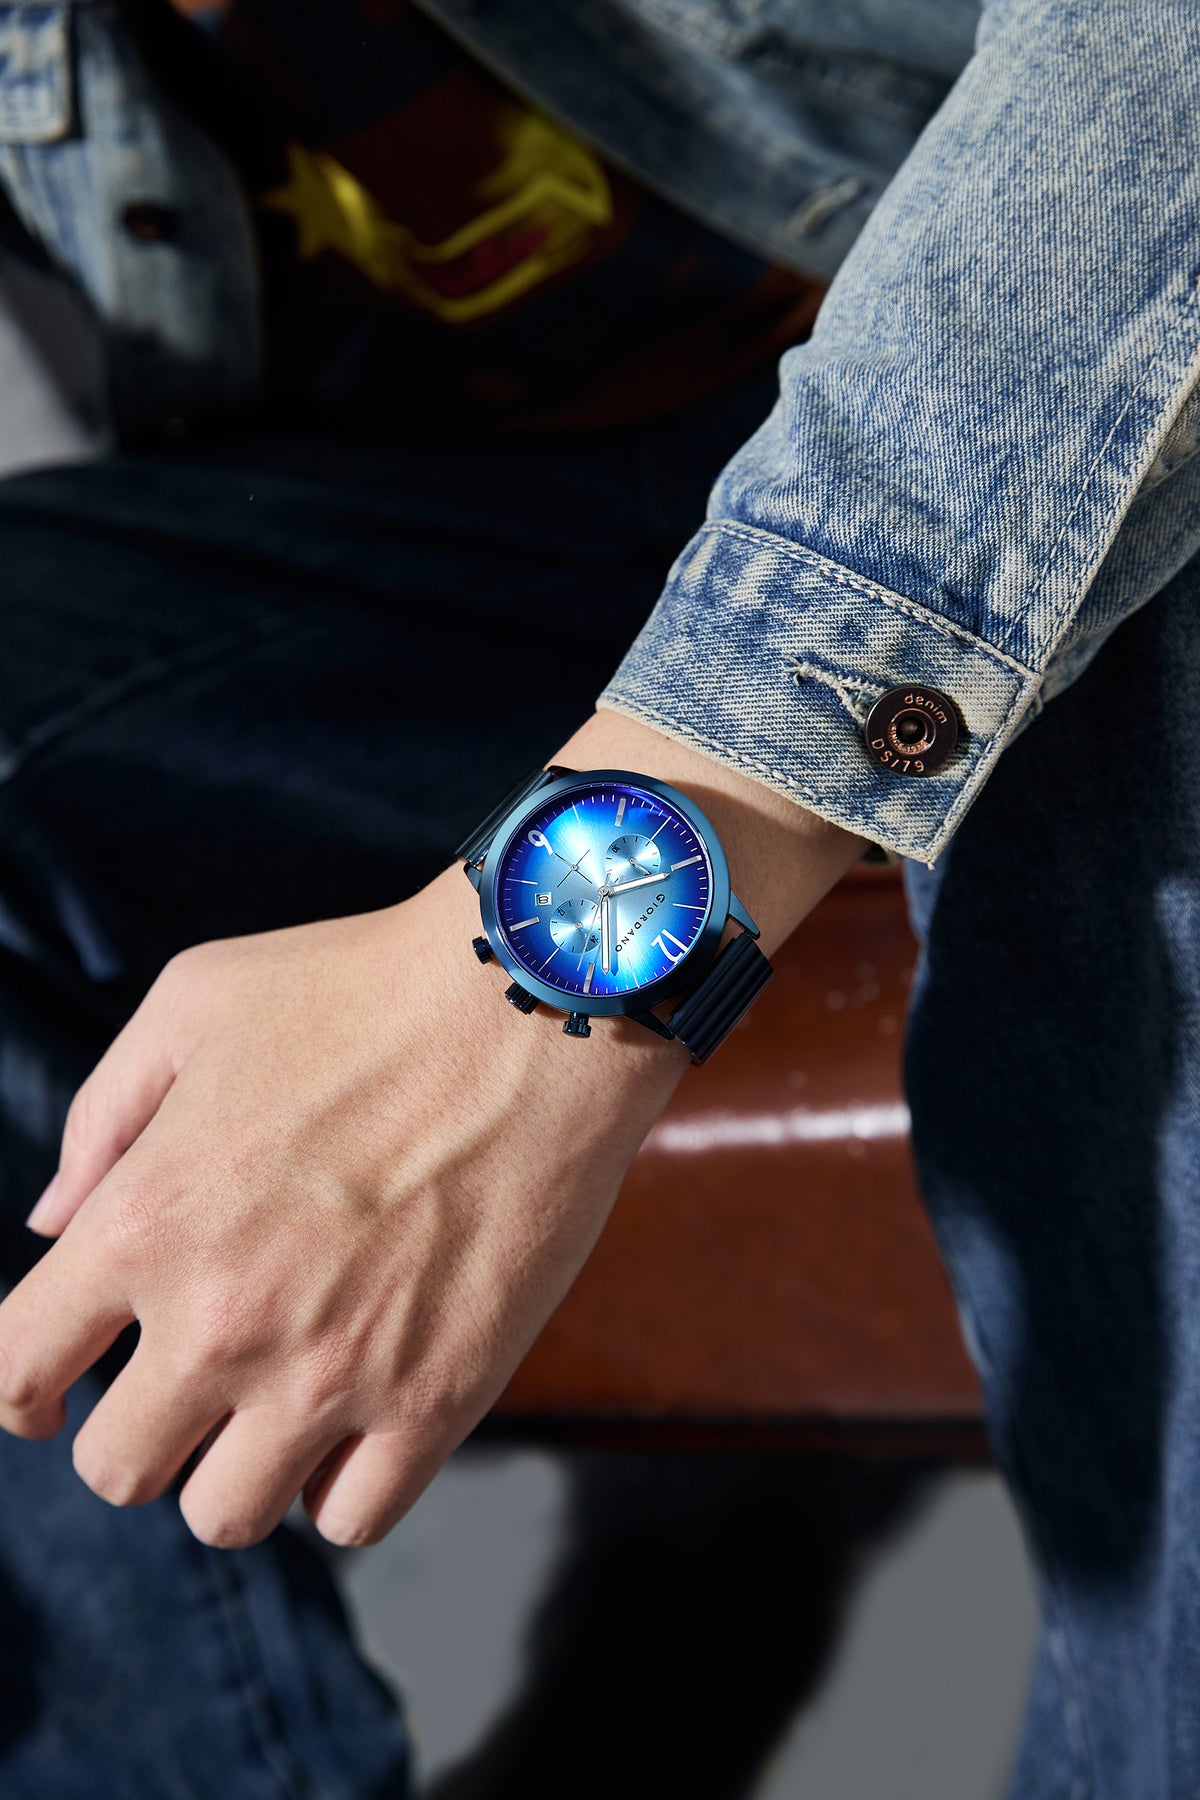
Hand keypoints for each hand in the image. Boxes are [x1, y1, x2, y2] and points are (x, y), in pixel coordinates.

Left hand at [1, 708, 863, 1550]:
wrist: (537, 1006)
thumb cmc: (363, 987)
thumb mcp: (196, 1002)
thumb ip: (104, 1117)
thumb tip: (55, 1222)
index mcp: (147, 1219)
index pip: (14, 1368)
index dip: (16, 1388)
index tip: (46, 1388)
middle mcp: (223, 1318)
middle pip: (117, 1469)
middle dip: (134, 1432)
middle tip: (185, 1381)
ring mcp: (333, 1372)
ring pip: (226, 1516)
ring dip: (234, 1469)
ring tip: (276, 1403)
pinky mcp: (439, 1398)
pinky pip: (351, 1518)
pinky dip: (339, 1483)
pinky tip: (356, 1416)